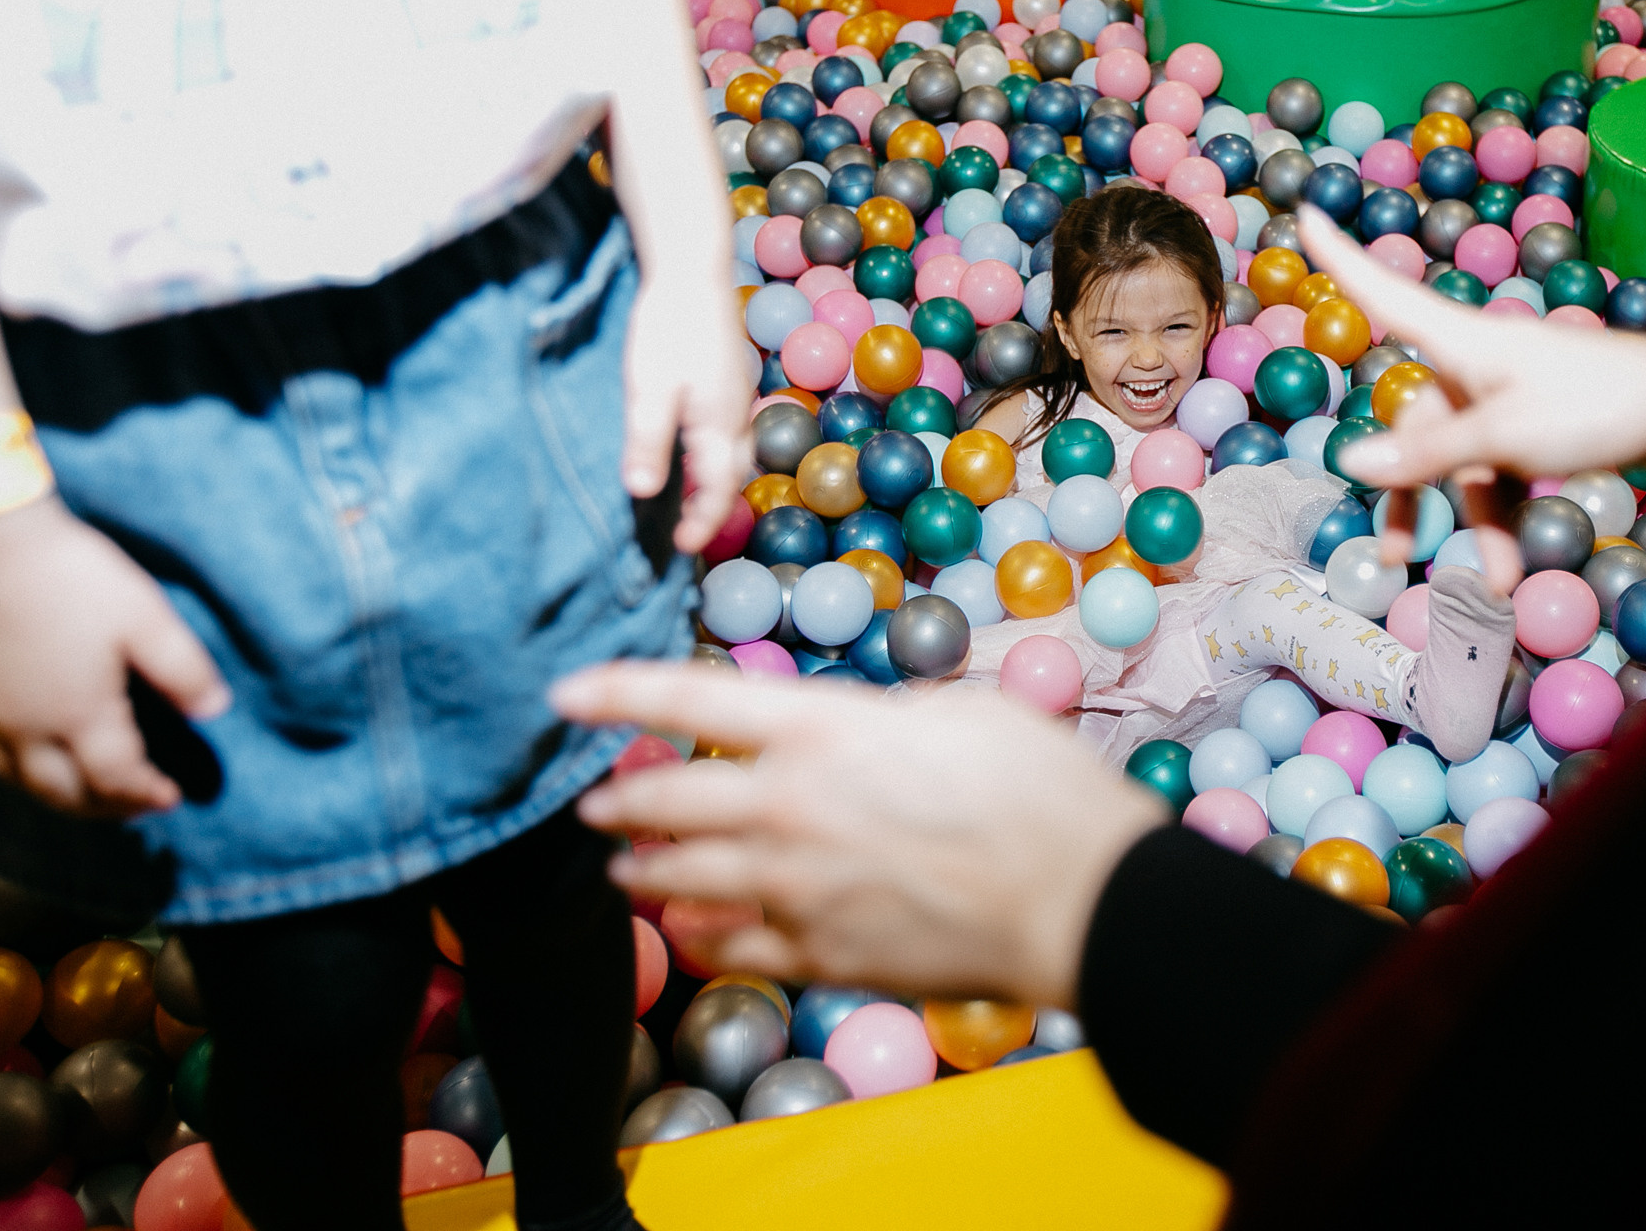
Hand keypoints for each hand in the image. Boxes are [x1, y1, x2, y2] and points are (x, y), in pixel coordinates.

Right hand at [0, 499, 229, 815]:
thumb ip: (182, 669)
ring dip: (61, 797)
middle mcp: (23, 729)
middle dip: (106, 808)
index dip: (146, 795)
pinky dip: (15, 770)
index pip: (116, 779)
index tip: (172, 797)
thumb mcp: (144, 615)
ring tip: (92, 792)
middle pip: (64, 794)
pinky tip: (29, 758)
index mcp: (77, 713)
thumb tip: (215, 710)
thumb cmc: (69, 574)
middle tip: (136, 805)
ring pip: (19, 781)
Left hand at [554, 663, 1165, 1007]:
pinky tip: (694, 926)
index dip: (617, 691)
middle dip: (618, 799)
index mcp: (823, 732)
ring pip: (684, 878)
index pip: (690, 699)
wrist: (1081, 902)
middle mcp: (790, 809)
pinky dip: (705, 931)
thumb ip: (880, 721)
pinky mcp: (823, 954)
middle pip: (666, 800)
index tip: (564, 694)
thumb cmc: (1037, 792)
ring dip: (645, 869)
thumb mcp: (956, 714)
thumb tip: (854, 735)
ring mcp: (799, 890)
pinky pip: (736, 944)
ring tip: (624, 869)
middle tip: (593, 802)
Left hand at [623, 277, 752, 554]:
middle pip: (732, 477)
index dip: (702, 524)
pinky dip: (715, 456)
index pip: (717, 490)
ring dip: (716, 483)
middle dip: (713, 509)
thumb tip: (643, 493)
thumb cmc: (667, 329)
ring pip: (735, 454)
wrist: (691, 271)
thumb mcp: (648, 390)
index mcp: (719, 426)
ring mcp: (736, 396)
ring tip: (689, 500)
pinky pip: (729, 433)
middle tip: (686, 532)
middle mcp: (736, 416)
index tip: (681, 548)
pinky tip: (693, 450)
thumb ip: (647, 442)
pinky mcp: (728, 380)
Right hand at [1296, 208, 1645, 588]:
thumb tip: (1350, 460)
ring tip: (1493, 582)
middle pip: (1417, 423)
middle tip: (1396, 553)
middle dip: (1412, 492)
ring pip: (1461, 459)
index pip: (1383, 293)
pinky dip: (1505, 515)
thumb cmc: (1593, 405)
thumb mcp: (1502, 438)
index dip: (1340, 259)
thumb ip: (1426, 454)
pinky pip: (1500, 471)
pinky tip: (1511, 568)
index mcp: (1459, 343)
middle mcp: (1474, 364)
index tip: (1307, 216)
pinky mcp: (1536, 424)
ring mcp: (1505, 396)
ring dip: (1473, 519)